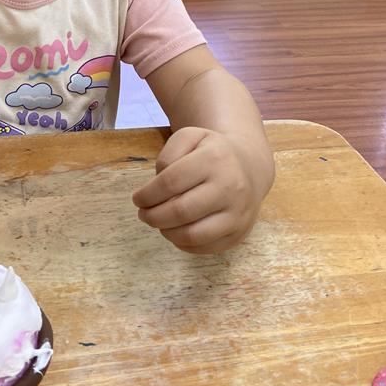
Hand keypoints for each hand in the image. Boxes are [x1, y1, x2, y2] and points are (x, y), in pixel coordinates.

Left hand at [131, 127, 264, 253]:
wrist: (249, 167)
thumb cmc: (211, 152)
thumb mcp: (189, 137)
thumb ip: (168, 154)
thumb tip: (157, 185)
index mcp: (214, 159)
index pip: (170, 182)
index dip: (147, 194)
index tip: (137, 199)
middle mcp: (230, 187)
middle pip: (180, 211)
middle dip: (153, 216)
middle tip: (144, 215)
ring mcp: (238, 213)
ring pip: (193, 235)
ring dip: (167, 232)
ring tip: (159, 223)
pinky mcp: (239, 234)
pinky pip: (205, 248)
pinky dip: (184, 244)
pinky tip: (177, 232)